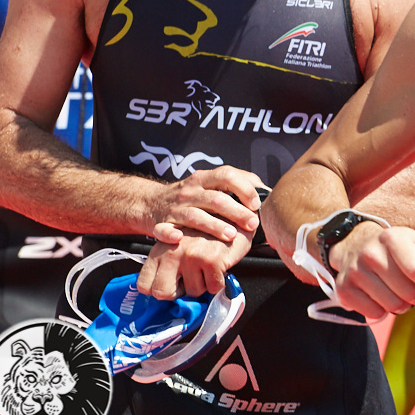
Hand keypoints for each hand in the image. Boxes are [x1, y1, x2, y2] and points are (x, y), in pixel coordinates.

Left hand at [137, 231, 251, 298]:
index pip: (144, 285)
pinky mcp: (211, 260)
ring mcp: (191, 257)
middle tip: (190, 280)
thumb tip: (160, 292)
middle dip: (179, 293)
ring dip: (203, 283)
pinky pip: (212, 288)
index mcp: (160, 250)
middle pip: (163, 293)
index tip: (173, 284)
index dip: (160, 290)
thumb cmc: (206, 235)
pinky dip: (218, 281)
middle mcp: (171, 253)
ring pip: (193, 292)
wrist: (233, 219)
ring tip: (208, 265)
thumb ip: (166, 265)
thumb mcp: (178, 245)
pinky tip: (219, 265)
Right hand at [143, 166, 263, 246]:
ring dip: (214, 226)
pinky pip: (164, 229)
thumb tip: (265, 190)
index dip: (244, 188)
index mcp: (203, 179)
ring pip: (195, 215)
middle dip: (237, 212)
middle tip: (252, 224)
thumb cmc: (189, 196)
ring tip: (231, 235)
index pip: (226, 175)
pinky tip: (180, 239)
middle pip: (216, 198)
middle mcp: (190, 191)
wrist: (149, 202)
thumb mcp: (209, 184)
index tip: (256, 203)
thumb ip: (235, 184)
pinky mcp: (161, 223)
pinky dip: (170, 234)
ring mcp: (175, 207)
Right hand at [328, 224, 414, 318]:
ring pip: (392, 306)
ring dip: (403, 306)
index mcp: (394, 238)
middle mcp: (371, 253)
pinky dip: (383, 311)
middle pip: (407, 293)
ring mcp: (355, 271)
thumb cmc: (397, 247)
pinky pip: (374, 314)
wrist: (353, 244)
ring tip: (401, 293)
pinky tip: (382, 297)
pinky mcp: (344, 289)